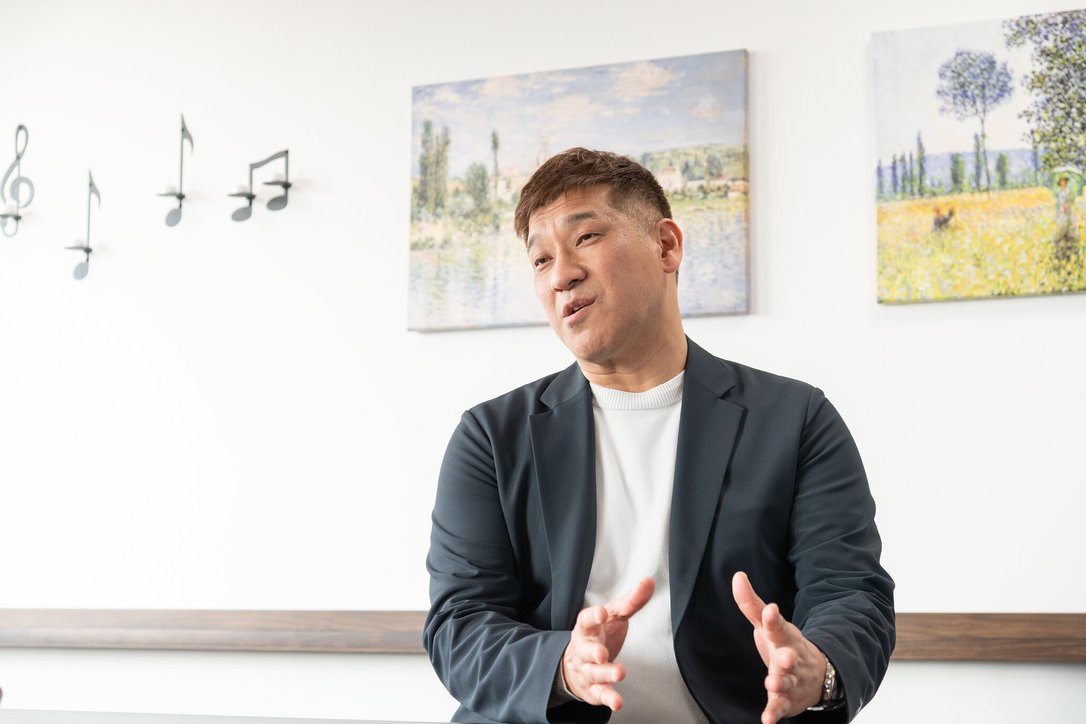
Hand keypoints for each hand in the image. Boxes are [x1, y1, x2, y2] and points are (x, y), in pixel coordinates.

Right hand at [561, 576, 654, 710]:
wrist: (577, 663)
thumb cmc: (599, 635)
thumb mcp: (613, 615)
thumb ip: (631, 601)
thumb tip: (649, 581)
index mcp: (587, 628)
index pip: (586, 619)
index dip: (592, 616)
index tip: (600, 613)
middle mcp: (583, 649)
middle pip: (586, 650)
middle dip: (593, 652)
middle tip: (602, 653)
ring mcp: (586, 670)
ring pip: (594, 672)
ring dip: (606, 673)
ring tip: (619, 672)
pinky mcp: (593, 689)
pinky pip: (599, 693)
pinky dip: (608, 698)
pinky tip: (618, 702)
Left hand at [732, 572, 827, 723]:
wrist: (816, 676)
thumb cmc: (785, 645)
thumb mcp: (768, 625)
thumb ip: (751, 604)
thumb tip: (737, 575)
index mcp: (785, 638)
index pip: (778, 627)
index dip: (773, 619)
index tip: (770, 610)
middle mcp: (791, 659)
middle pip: (790, 658)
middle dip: (788, 658)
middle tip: (785, 656)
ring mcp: (791, 681)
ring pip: (787, 683)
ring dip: (781, 683)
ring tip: (772, 682)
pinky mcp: (786, 701)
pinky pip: (780, 707)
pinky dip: (774, 713)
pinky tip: (767, 719)